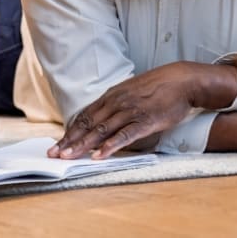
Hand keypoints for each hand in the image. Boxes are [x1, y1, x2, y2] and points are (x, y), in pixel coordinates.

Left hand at [49, 62, 213, 159]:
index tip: (58, 144)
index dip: (70, 131)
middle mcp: (116, 103)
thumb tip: (103, 119)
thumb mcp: (130, 91)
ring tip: (69, 157)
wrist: (182, 80)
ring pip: (101, 130)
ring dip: (83, 145)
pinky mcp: (145, 121)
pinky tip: (99, 155)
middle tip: (54, 154)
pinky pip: (124, 135)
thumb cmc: (158, 87)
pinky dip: (110, 146)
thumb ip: (116, 104)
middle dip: (70, 140)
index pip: (85, 116)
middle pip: (88, 124)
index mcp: (111, 96)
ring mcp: (130, 112)